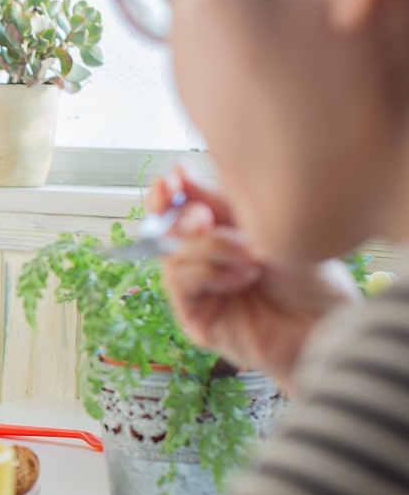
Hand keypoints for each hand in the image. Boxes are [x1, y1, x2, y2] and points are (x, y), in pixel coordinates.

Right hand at [149, 169, 361, 387]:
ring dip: (209, 247)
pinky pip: (181, 283)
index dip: (166, 193)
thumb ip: (221, 203)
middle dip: (182, 218)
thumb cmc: (310, 278)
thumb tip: (180, 171)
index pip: (177, 209)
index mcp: (221, 232)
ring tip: (249, 255)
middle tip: (204, 218)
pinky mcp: (197, 318)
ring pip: (173, 255)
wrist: (329, 323)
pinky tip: (243, 276)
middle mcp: (205, 260)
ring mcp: (199, 290)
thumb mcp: (266, 227)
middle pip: (165, 231)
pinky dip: (208, 273)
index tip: (173, 179)